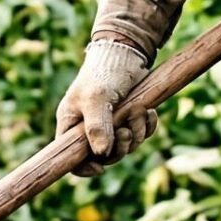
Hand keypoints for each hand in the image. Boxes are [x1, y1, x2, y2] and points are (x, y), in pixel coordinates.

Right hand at [55, 40, 158, 176]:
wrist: (126, 52)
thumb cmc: (103, 73)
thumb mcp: (96, 99)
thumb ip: (96, 127)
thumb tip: (101, 155)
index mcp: (72, 124)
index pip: (71, 157)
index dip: (84, 168)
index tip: (101, 168)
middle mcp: (89, 127)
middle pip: (104, 156)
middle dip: (120, 147)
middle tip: (126, 132)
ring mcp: (111, 124)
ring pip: (126, 146)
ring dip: (136, 133)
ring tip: (139, 111)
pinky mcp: (129, 117)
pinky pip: (140, 134)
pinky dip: (147, 126)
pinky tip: (149, 112)